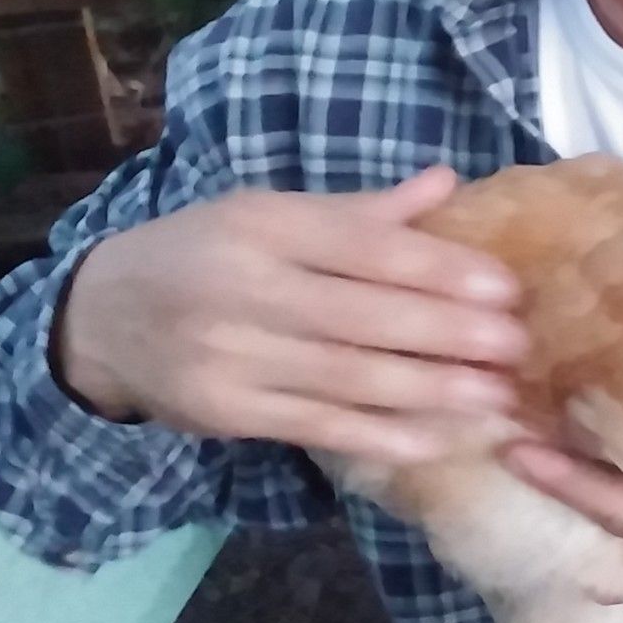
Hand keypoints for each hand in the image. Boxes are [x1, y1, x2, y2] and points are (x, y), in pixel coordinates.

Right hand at [56, 167, 527, 463]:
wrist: (104, 317)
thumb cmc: (208, 254)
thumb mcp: (271, 214)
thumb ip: (360, 212)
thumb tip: (447, 182)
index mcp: (264, 226)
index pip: (368, 248)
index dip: (441, 269)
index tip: (506, 288)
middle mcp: (246, 289)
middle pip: (365, 317)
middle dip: (450, 334)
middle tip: (518, 346)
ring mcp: (233, 357)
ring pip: (349, 378)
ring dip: (432, 391)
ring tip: (497, 398)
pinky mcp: (229, 413)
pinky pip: (321, 428)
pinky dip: (383, 437)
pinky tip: (439, 441)